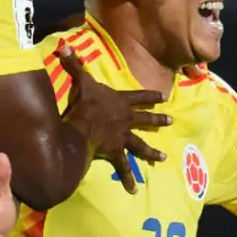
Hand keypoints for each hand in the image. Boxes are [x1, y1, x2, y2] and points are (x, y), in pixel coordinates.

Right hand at [58, 44, 169, 193]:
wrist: (82, 126)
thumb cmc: (83, 104)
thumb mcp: (81, 81)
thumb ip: (74, 64)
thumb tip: (65, 45)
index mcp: (120, 102)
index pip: (140, 97)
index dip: (151, 96)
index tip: (165, 98)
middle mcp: (125, 119)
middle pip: (145, 120)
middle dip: (158, 120)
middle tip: (171, 121)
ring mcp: (122, 137)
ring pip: (140, 145)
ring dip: (151, 152)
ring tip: (163, 158)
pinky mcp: (115, 151)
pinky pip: (122, 167)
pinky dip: (128, 179)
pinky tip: (134, 190)